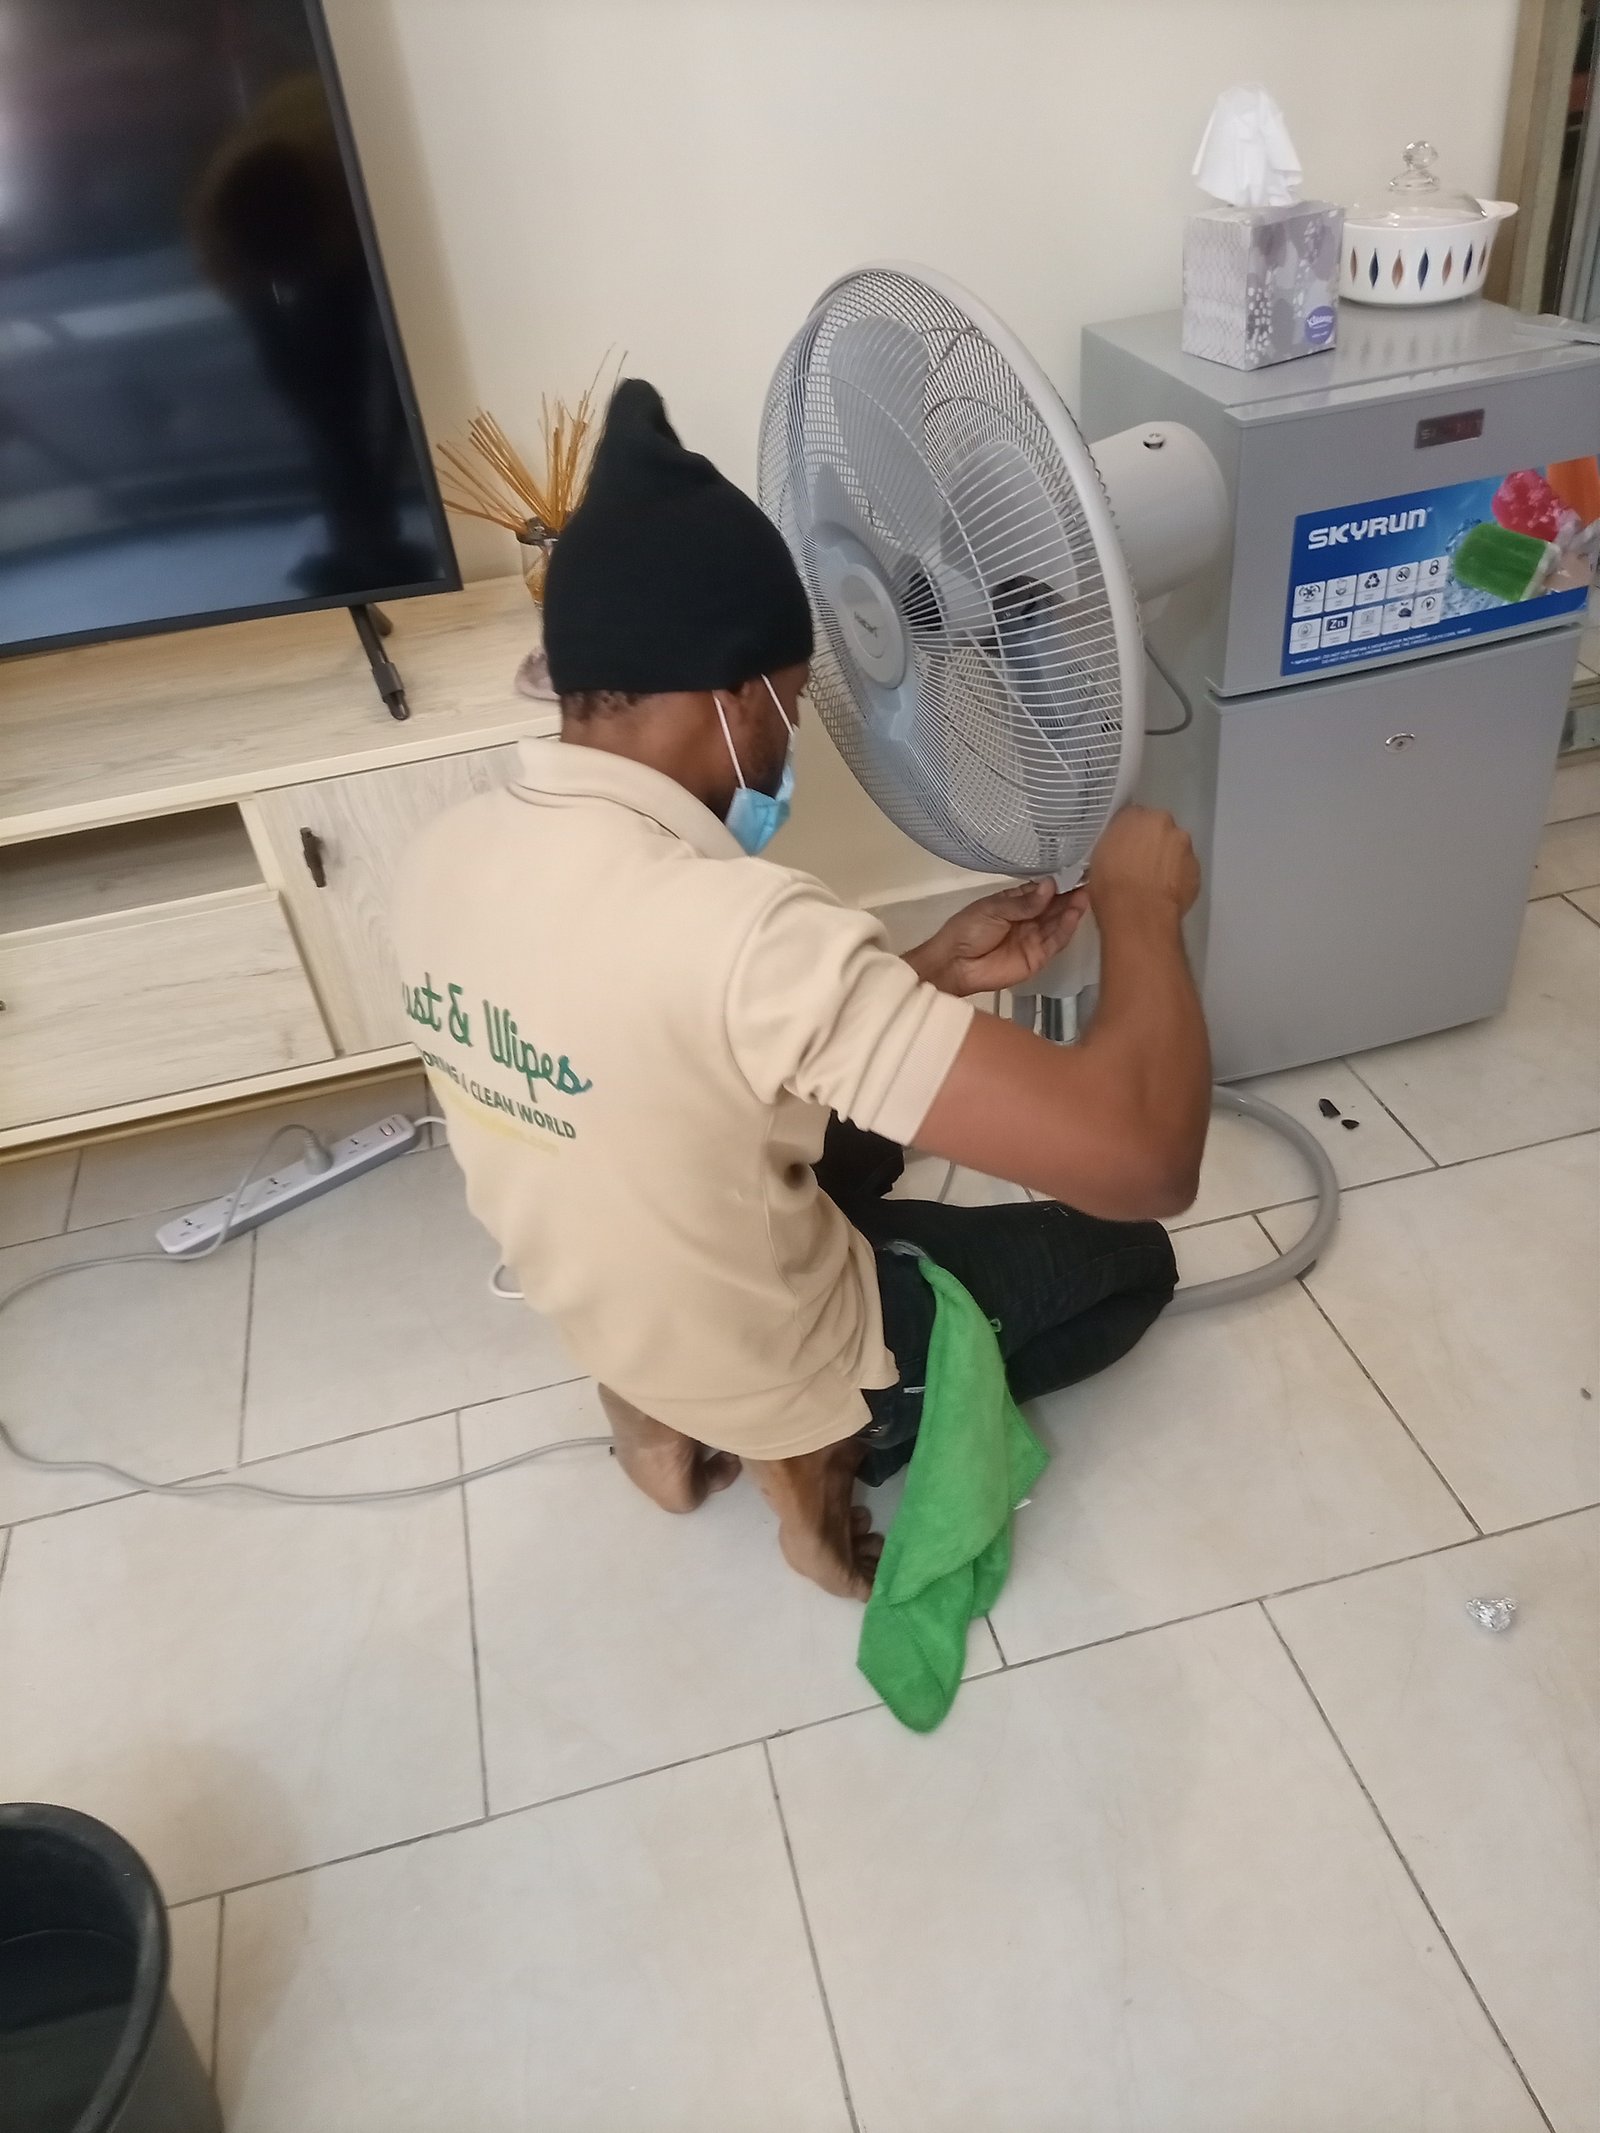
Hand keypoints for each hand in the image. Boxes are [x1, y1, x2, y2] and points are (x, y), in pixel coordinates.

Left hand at [906, 878, 1089, 997]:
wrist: (955, 963)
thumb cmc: (968, 930)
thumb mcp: (994, 909)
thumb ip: (1023, 902)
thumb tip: (1050, 886)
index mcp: (1016, 902)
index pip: (1042, 891)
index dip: (1058, 883)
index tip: (1075, 871)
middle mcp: (1030, 919)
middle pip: (1055, 906)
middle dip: (1070, 895)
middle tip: (1086, 882)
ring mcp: (1035, 938)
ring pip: (1059, 923)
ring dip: (1072, 910)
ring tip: (1084, 896)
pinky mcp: (1038, 957)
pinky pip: (1056, 942)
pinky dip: (1066, 929)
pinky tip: (1074, 915)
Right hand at [1087, 807, 1199, 921]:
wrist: (1139, 915)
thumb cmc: (1111, 886)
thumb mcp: (1098, 858)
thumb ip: (1114, 843)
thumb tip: (1120, 848)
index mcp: (1135, 816)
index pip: (1132, 817)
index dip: (1128, 834)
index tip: (1123, 847)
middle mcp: (1164, 823)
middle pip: (1158, 828)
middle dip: (1151, 842)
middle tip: (1137, 864)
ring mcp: (1184, 846)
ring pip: (1175, 848)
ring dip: (1166, 859)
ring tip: (1153, 882)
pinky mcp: (1197, 869)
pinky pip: (1185, 869)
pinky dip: (1177, 877)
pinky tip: (1165, 892)